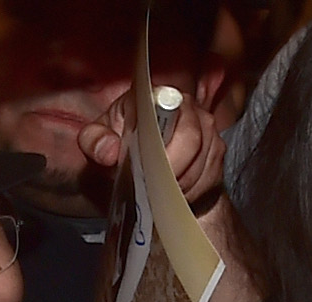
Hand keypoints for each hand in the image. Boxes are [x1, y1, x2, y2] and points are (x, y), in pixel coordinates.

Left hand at [75, 85, 227, 210]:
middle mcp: (187, 106)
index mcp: (156, 96)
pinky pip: (210, 178)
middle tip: (151, 187)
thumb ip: (95, 141)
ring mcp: (207, 129)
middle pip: (191, 139)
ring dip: (179, 185)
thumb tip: (109, 152)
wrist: (143, 162)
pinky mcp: (216, 153)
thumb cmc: (120, 144)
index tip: (144, 165)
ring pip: (202, 163)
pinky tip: (173, 195)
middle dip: (170, 169)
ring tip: (158, 192)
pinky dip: (191, 192)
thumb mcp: (96, 140)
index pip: (168, 109)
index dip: (158, 141)